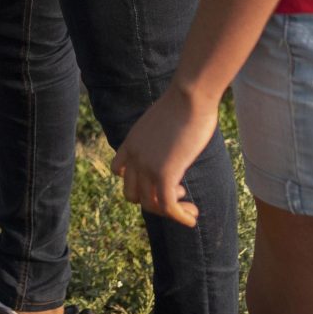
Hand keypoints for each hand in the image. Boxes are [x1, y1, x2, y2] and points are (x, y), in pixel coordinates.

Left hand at [111, 82, 218, 226]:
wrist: (190, 96)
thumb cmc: (185, 102)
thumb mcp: (164, 120)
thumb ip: (162, 135)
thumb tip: (176, 137)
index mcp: (131, 142)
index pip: (120, 171)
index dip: (137, 181)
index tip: (160, 179)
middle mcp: (134, 156)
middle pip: (132, 195)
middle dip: (153, 200)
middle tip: (178, 192)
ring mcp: (147, 166)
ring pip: (150, 205)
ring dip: (170, 211)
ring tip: (189, 208)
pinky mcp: (164, 174)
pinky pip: (168, 207)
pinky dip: (180, 217)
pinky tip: (192, 217)